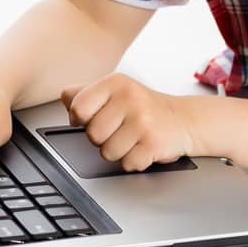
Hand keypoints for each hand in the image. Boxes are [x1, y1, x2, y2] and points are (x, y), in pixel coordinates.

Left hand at [59, 72, 193, 171]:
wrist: (181, 120)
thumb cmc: (142, 107)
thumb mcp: (114, 90)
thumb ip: (84, 92)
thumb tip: (65, 98)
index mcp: (115, 83)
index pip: (78, 107)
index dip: (81, 119)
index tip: (92, 118)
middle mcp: (130, 98)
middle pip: (92, 134)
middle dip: (102, 138)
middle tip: (119, 129)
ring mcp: (143, 121)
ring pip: (107, 152)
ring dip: (118, 151)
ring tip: (131, 138)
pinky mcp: (153, 143)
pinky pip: (127, 164)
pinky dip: (133, 160)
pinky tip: (142, 147)